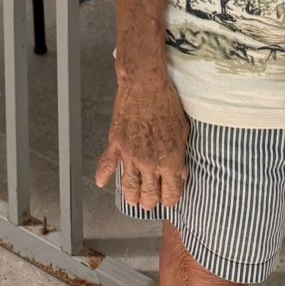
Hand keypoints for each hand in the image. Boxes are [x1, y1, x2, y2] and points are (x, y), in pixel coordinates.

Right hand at [95, 75, 189, 212]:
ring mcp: (130, 154)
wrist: (145, 83)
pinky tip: (101, 183)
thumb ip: (182, 155)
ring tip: (134, 200)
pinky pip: (108, 164)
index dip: (171, 200)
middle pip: (149, 196)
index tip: (170, 199)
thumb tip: (181, 172)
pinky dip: (103, 175)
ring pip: (129, 186)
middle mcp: (149, 163)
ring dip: (132, 197)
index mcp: (169, 161)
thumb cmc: (167, 102)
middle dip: (151, 202)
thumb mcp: (183, 130)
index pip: (171, 194)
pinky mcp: (116, 143)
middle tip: (151, 202)